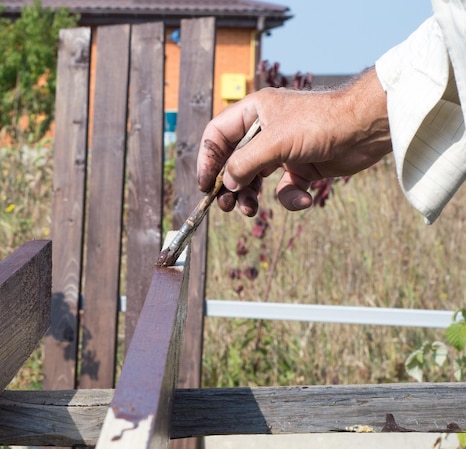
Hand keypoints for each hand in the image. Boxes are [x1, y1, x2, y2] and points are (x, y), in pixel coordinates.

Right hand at [196, 68, 391, 214]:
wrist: (368, 128)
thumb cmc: (321, 123)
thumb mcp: (275, 142)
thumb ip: (244, 163)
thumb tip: (225, 184)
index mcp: (253, 112)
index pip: (217, 135)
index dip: (207, 159)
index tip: (205, 185)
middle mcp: (265, 130)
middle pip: (234, 161)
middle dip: (229, 185)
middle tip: (226, 205)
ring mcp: (283, 150)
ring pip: (256, 178)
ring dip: (251, 196)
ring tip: (250, 210)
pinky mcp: (302, 167)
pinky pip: (285, 188)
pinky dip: (290, 198)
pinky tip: (304, 198)